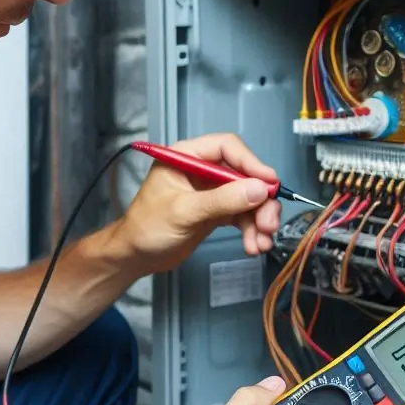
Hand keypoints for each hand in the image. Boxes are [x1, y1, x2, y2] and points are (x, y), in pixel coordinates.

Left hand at [119, 134, 282, 273]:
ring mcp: (210, 192)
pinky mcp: (216, 212)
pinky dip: (250, 230)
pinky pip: (241, 216)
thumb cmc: (146, 228)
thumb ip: (221, 200)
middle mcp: (202, 170)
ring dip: (259, 220)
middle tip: (269, 223)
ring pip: (247, 198)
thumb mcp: (184, 212)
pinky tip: (253, 245)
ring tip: (262, 242)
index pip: (227, 148)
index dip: (251, 163)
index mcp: (187, 157)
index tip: (269, 183)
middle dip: (260, 200)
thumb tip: (258, 189)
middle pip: (243, 175)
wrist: (135, 257)